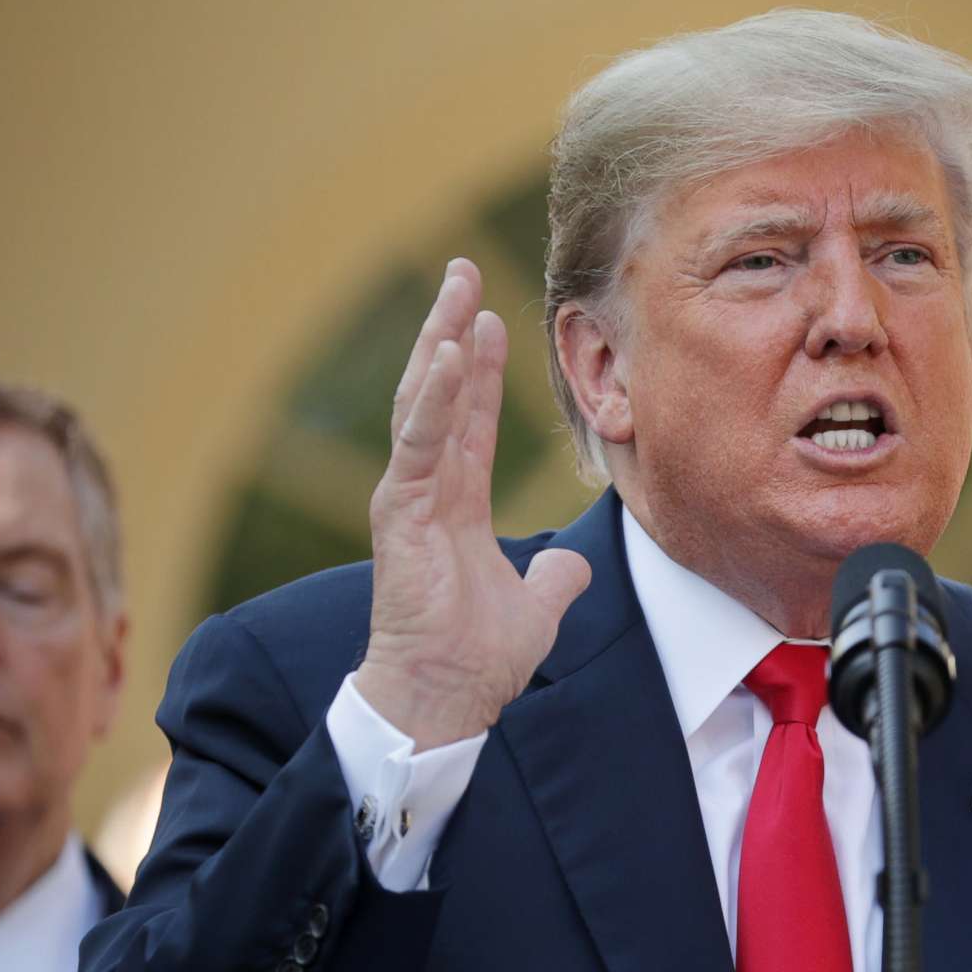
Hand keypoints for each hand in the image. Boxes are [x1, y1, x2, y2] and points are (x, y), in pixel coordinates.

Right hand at [353, 259, 589, 749]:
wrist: (447, 698)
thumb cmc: (478, 660)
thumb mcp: (536, 607)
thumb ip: (554, 577)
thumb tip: (571, 565)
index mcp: (456, 505)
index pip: (470, 421)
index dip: (483, 372)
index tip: (494, 319)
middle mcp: (429, 491)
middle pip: (442, 394)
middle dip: (452, 331)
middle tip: (461, 273)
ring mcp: (410, 498)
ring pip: (425, 403)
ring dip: (441, 344)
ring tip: (456, 290)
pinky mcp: (400, 513)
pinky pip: (417, 443)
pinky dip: (432, 397)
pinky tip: (449, 354)